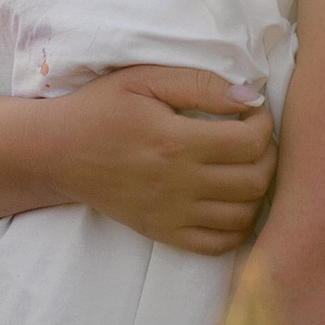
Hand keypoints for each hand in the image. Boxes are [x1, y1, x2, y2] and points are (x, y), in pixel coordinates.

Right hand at [47, 67, 275, 254]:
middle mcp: (177, 184)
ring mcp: (171, 215)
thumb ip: (200, 84)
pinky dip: (237, 226)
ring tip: (244, 166)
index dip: (264, 123)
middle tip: (254, 138)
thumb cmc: (100, 109)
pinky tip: (230, 200)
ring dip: (257, 191)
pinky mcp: (162, 233)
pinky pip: (218, 245)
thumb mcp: (144, 79)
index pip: (251, 142)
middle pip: (256, 181)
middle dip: (268, 156)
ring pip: (244, 216)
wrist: (56, 152)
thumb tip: (250, 97)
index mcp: (176, 142)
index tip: (252, 112)